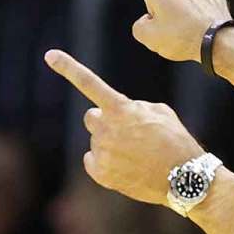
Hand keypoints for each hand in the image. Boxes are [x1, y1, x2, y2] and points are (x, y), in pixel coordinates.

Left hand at [44, 49, 203, 203]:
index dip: (68, 67)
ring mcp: (102, 152)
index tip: (49, 55)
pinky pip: (91, 160)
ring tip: (136, 155)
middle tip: (128, 133)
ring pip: (96, 141)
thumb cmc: (176, 141)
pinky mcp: (100, 173)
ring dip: (110, 143)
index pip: (89, 83)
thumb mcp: (161, 112)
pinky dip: (104, 162)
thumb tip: (120, 113)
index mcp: (121, 109)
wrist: (184, 178)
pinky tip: (126, 166)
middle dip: (105, 121)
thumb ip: (134, 106)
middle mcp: (106, 129)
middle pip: (92, 117)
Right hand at [107, 0, 233, 62]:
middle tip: (172, 30)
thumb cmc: (182, 38)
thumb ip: (140, 27)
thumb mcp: (150, 38)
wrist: (219, 42)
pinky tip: (203, 27)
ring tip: (189, 31)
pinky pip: (199, 4)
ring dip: (182, 13)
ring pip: (181, 0)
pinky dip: (199, 15)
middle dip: (162, 10)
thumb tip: (149, 20)